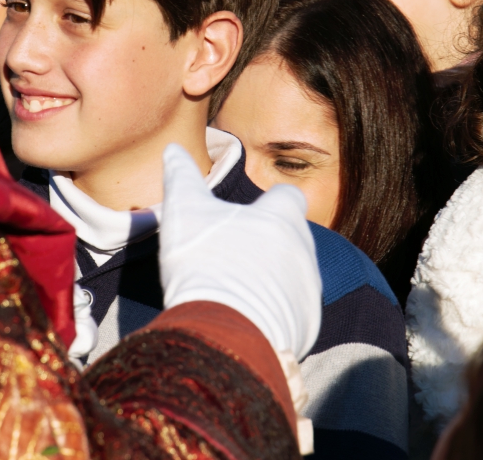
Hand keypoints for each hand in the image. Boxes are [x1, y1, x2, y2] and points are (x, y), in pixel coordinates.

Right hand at [158, 144, 321, 359]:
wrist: (225, 332)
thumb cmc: (206, 263)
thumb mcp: (184, 210)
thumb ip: (181, 176)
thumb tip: (173, 149)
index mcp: (283, 217)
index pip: (288, 197)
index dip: (270, 202)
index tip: (249, 213)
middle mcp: (305, 249)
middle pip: (291, 237)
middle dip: (269, 243)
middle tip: (234, 255)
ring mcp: (309, 289)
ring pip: (294, 274)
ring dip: (272, 277)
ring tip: (236, 288)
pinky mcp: (307, 323)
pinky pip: (293, 310)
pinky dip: (274, 310)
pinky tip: (245, 316)